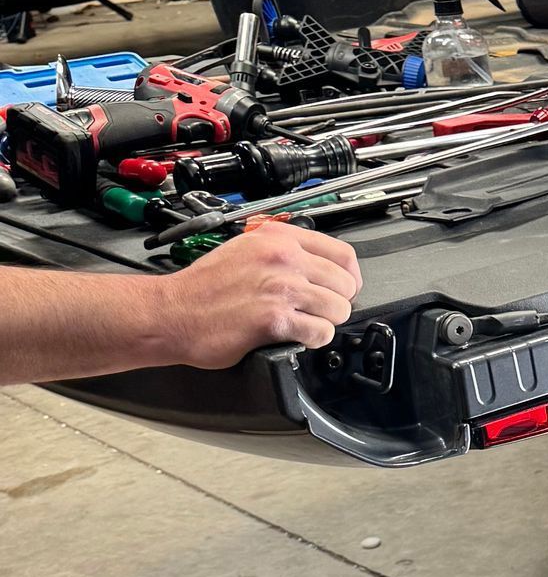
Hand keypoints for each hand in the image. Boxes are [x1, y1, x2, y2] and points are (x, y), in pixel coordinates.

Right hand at [162, 222, 364, 366]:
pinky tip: (297, 337)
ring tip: (305, 324)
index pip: (342, 254)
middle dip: (337, 301)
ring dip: (326, 321)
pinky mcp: (275, 320)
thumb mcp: (245, 249)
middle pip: (344, 283)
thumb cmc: (201, 287)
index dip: (349, 276)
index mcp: (279, 238)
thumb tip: (318, 265)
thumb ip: (283, 251)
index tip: (343, 287)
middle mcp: (284, 259)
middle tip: (320, 311)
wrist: (170, 313)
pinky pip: (320, 332)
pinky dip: (314, 339)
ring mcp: (281, 288)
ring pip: (337, 308)